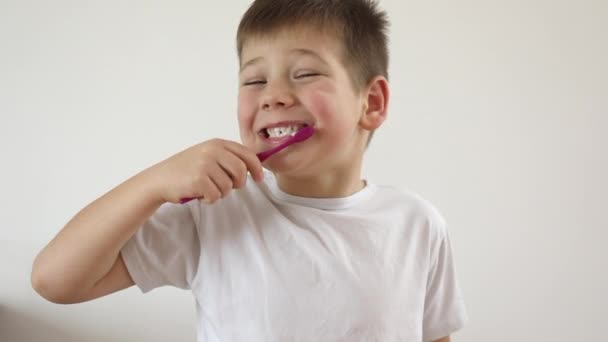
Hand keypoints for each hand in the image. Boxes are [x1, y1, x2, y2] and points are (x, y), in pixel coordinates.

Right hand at [146, 139, 263, 203]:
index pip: (247, 154)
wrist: (160, 179)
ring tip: (207, 189)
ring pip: (228, 186)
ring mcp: (205, 164)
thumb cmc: (186, 170)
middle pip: (241, 171)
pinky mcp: (199, 180)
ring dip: (221, 193)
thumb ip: (228, 158)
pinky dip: (210, 199)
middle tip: (230, 188)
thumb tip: (254, 167)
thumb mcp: (207, 155)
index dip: (257, 167)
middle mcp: (212, 151)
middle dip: (239, 183)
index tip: (259, 178)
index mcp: (217, 143)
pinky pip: (216, 195)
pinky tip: (199, 194)